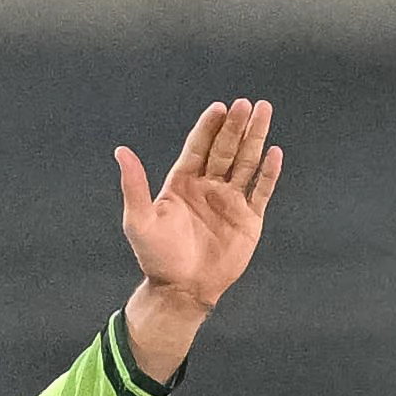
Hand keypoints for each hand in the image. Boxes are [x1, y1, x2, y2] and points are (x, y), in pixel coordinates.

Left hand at [117, 99, 281, 377]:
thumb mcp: (138, 221)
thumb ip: (134, 186)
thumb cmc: (157, 258)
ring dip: (255, 139)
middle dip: (236, 126)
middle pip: (225, 149)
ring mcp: (230, 202)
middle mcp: (208, 188)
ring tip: (264, 111)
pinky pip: (261, 191)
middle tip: (246, 104)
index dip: (208, 127)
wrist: (181, 291)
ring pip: (246, 163)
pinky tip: (274, 152)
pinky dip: (268, 173)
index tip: (219, 107)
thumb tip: (121, 151)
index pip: (198, 147)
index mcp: (183, 184)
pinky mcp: (248, 220)